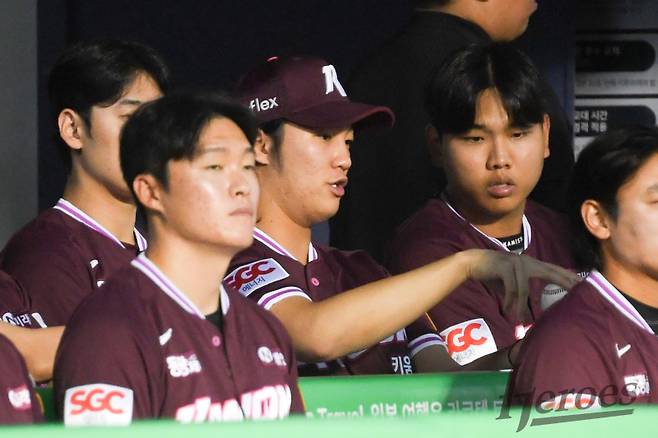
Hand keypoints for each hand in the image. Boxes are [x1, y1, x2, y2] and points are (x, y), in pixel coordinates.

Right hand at [463, 249, 580, 319]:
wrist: (472, 262)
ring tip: (517, 319)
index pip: (555, 270)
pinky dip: (509, 301)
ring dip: (519, 306)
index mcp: (531, 264)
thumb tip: (527, 318)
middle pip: (551, 272)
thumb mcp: (510, 286)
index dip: (570, 276)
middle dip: (566, 281)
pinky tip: (506, 310)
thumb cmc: (493, 274)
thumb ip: (521, 298)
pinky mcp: (504, 267)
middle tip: (580, 290)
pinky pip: (511, 288)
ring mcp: (515, 263)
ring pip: (524, 288)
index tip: (585, 284)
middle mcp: (527, 261)